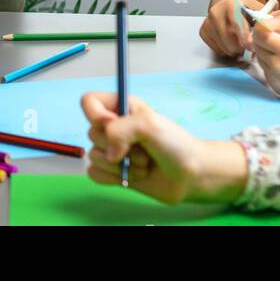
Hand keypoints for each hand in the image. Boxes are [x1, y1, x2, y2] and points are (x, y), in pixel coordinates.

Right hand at [82, 92, 209, 203]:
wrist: (191, 176)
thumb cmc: (175, 145)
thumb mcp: (148, 124)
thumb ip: (119, 129)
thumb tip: (109, 153)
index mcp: (122, 107)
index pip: (88, 102)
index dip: (95, 114)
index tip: (111, 124)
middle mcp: (114, 128)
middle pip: (90, 133)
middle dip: (117, 146)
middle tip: (142, 149)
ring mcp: (112, 151)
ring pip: (93, 157)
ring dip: (120, 166)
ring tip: (143, 165)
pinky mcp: (112, 172)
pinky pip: (94, 174)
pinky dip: (112, 178)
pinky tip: (131, 177)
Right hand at [200, 0, 262, 57]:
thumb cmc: (244, 5)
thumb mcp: (257, 6)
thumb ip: (268, 16)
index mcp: (230, 5)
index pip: (237, 25)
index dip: (245, 38)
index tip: (251, 47)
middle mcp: (216, 12)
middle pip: (228, 39)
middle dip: (241, 47)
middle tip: (249, 47)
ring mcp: (208, 22)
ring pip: (223, 46)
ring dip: (233, 50)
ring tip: (241, 44)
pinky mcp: (203, 30)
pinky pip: (215, 48)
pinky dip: (224, 49)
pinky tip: (230, 42)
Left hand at [251, 12, 279, 117]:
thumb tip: (270, 15)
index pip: (260, 31)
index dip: (264, 24)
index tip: (275, 23)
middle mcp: (275, 65)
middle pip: (256, 42)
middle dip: (264, 35)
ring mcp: (272, 77)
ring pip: (259, 54)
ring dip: (267, 49)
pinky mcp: (272, 85)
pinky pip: (264, 67)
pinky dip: (271, 62)